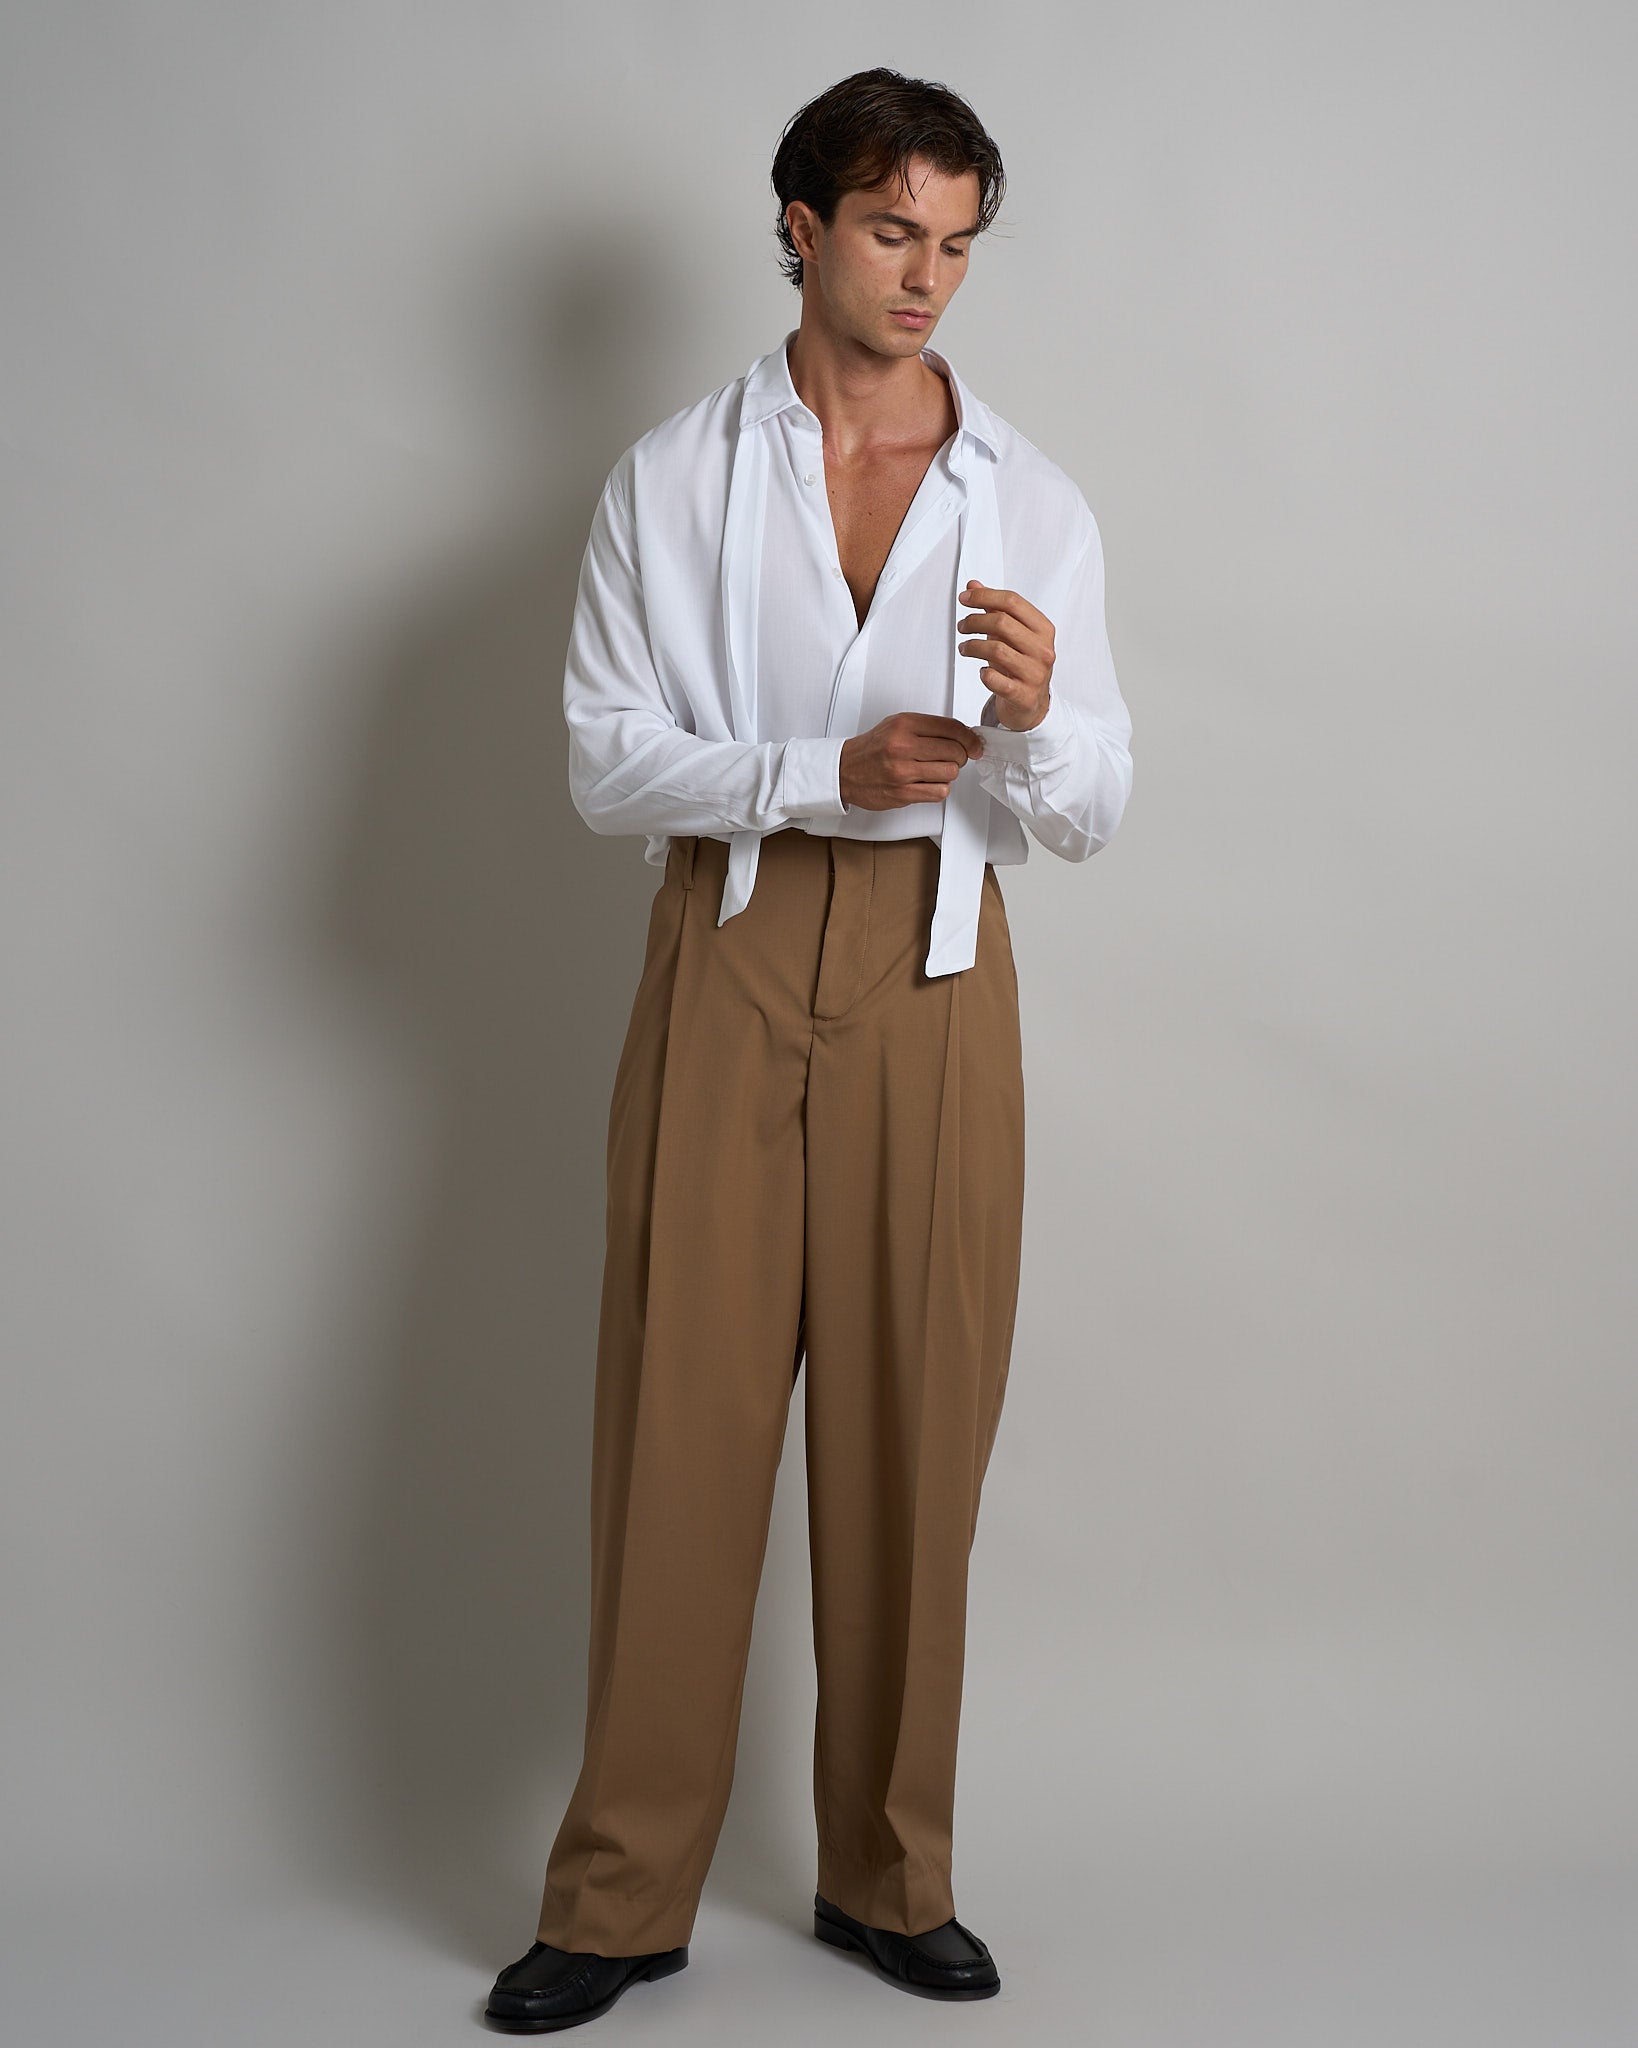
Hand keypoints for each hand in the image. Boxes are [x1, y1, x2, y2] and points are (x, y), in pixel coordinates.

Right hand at [838, 712, 983, 810]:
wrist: (845, 771)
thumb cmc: (873, 748)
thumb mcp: (897, 725)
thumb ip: (928, 728)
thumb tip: (963, 735)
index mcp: (904, 725)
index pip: (952, 728)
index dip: (970, 738)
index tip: (975, 745)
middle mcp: (903, 746)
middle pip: (956, 751)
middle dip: (960, 756)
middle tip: (953, 758)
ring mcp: (903, 771)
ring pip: (950, 772)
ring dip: (948, 773)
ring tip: (936, 771)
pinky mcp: (903, 793)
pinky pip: (940, 792)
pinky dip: (940, 788)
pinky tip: (929, 783)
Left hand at [957, 579, 1055, 730]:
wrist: (1032, 704)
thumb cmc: (1021, 665)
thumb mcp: (1012, 634)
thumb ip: (994, 609)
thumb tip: (973, 586)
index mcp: (1043, 629)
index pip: (1012, 602)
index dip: (984, 596)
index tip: (965, 598)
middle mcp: (1043, 649)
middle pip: (1002, 623)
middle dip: (975, 621)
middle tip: (962, 626)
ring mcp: (1035, 673)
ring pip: (996, 650)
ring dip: (973, 646)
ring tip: (964, 648)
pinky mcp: (1024, 695)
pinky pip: (996, 680)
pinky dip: (984, 674)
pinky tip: (982, 672)